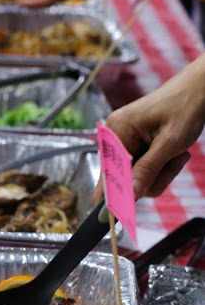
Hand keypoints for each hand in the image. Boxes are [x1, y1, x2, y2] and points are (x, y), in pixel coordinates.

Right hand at [92, 52, 204, 201]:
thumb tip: (131, 193)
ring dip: (160, 172)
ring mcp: (124, 139)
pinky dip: (159, 166)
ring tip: (176, 154)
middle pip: (124, 177)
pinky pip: (142, 168)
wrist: (198, 89)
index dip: (111, 194)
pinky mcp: (134, 143)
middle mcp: (115, 134)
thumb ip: (148, 170)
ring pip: (136, 176)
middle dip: (151, 177)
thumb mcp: (170, 143)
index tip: (111, 216)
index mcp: (118, 130)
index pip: (108, 171)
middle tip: (174, 162)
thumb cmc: (185, 108)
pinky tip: (172, 152)